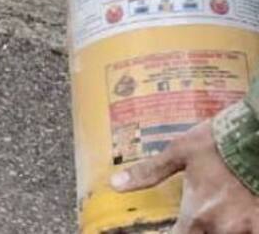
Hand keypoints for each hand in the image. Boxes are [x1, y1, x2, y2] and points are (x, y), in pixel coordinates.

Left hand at [111, 121, 258, 232]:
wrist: (258, 136)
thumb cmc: (219, 142)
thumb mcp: (180, 152)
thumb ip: (149, 173)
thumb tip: (115, 186)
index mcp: (197, 214)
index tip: (168, 229)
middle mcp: (221, 227)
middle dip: (197, 230)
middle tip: (195, 216)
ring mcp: (247, 228)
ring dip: (219, 229)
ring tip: (217, 213)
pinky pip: (253, 232)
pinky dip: (245, 228)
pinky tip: (242, 221)